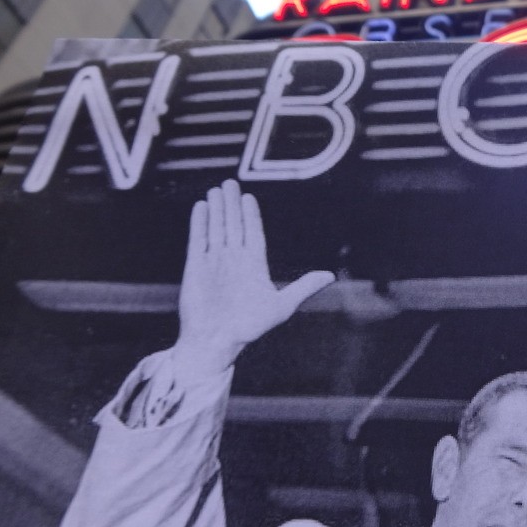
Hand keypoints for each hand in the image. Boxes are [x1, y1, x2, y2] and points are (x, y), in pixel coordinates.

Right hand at [174, 179, 333, 377]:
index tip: (249, 197)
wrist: (217, 343)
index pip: (253, 233)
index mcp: (254, 266)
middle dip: (232, 204)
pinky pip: (198, 240)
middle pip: (234, 225)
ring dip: (217, 209)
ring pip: (217, 228)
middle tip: (230, 183)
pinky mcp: (196, 267)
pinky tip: (201, 207)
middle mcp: (234, 261)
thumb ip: (304, 287)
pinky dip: (200, 223)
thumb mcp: (282, 306)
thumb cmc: (249, 328)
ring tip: (216, 189)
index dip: (251, 215)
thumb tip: (330, 276)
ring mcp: (214, 263)